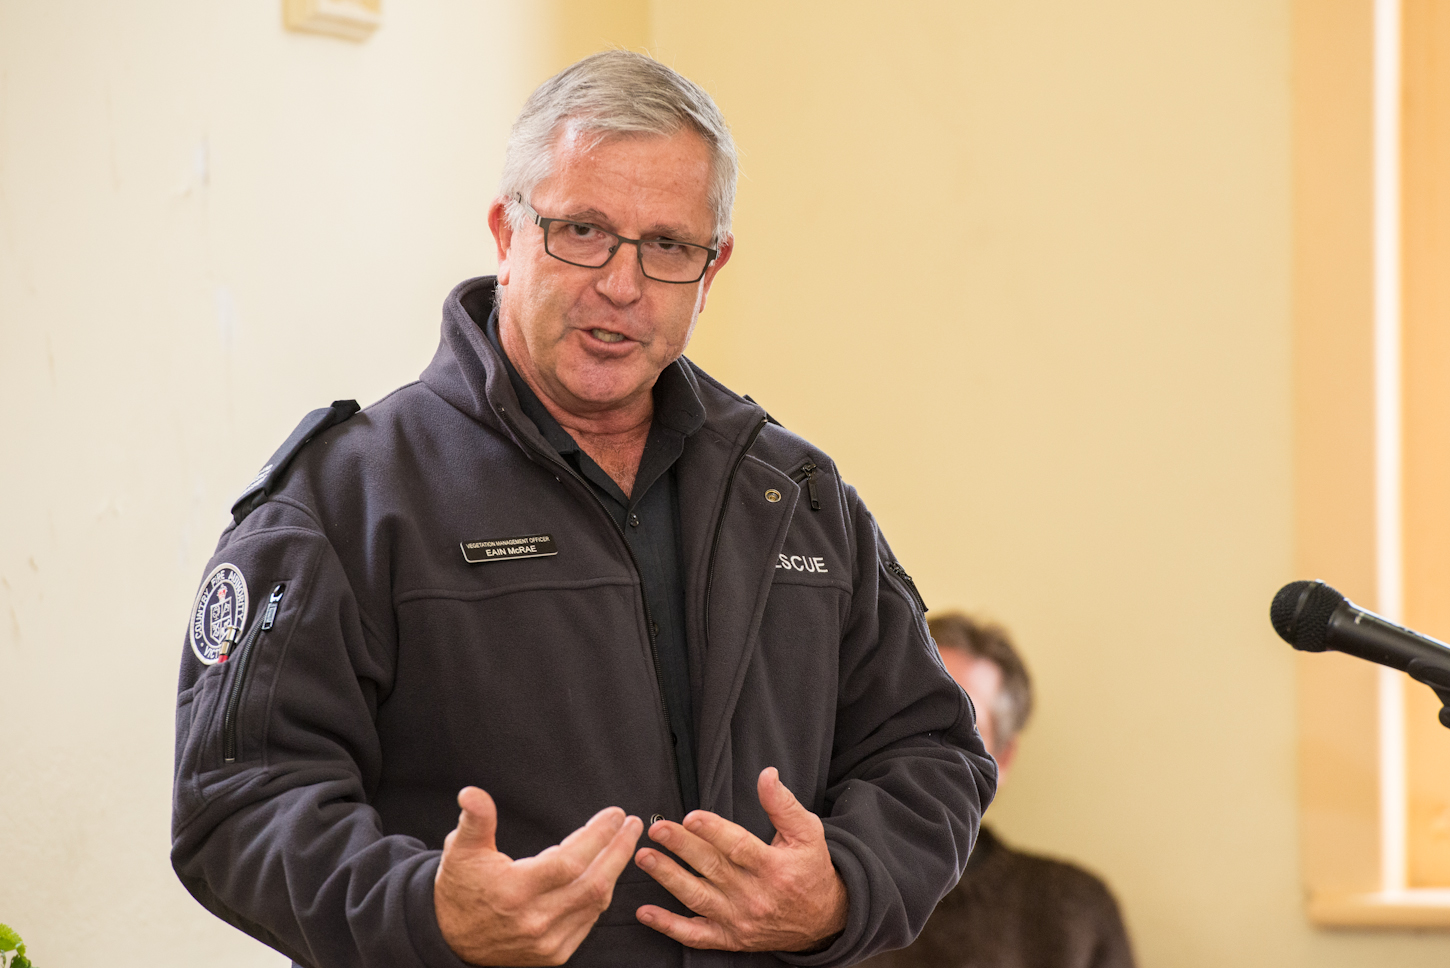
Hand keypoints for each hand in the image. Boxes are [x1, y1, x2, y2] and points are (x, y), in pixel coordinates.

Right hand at [434, 787, 642, 965]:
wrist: (451, 940)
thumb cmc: (460, 890)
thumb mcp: (461, 851)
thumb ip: (476, 820)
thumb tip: (472, 794)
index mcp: (514, 891)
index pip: (570, 861)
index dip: (597, 836)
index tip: (614, 815)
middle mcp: (534, 919)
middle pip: (593, 883)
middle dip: (619, 850)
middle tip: (631, 825)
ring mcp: (547, 941)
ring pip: (595, 903)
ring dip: (614, 870)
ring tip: (623, 842)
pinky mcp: (553, 954)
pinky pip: (588, 921)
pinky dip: (600, 895)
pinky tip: (605, 873)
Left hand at [633, 767, 847, 951]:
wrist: (823, 921)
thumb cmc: (811, 871)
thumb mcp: (808, 834)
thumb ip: (783, 805)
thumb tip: (767, 775)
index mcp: (773, 868)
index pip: (739, 847)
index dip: (713, 831)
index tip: (691, 817)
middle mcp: (754, 896)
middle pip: (712, 869)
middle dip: (681, 848)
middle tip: (657, 830)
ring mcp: (739, 920)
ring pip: (697, 898)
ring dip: (668, 878)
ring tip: (645, 858)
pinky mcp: (730, 937)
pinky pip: (695, 935)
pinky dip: (669, 926)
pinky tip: (646, 913)